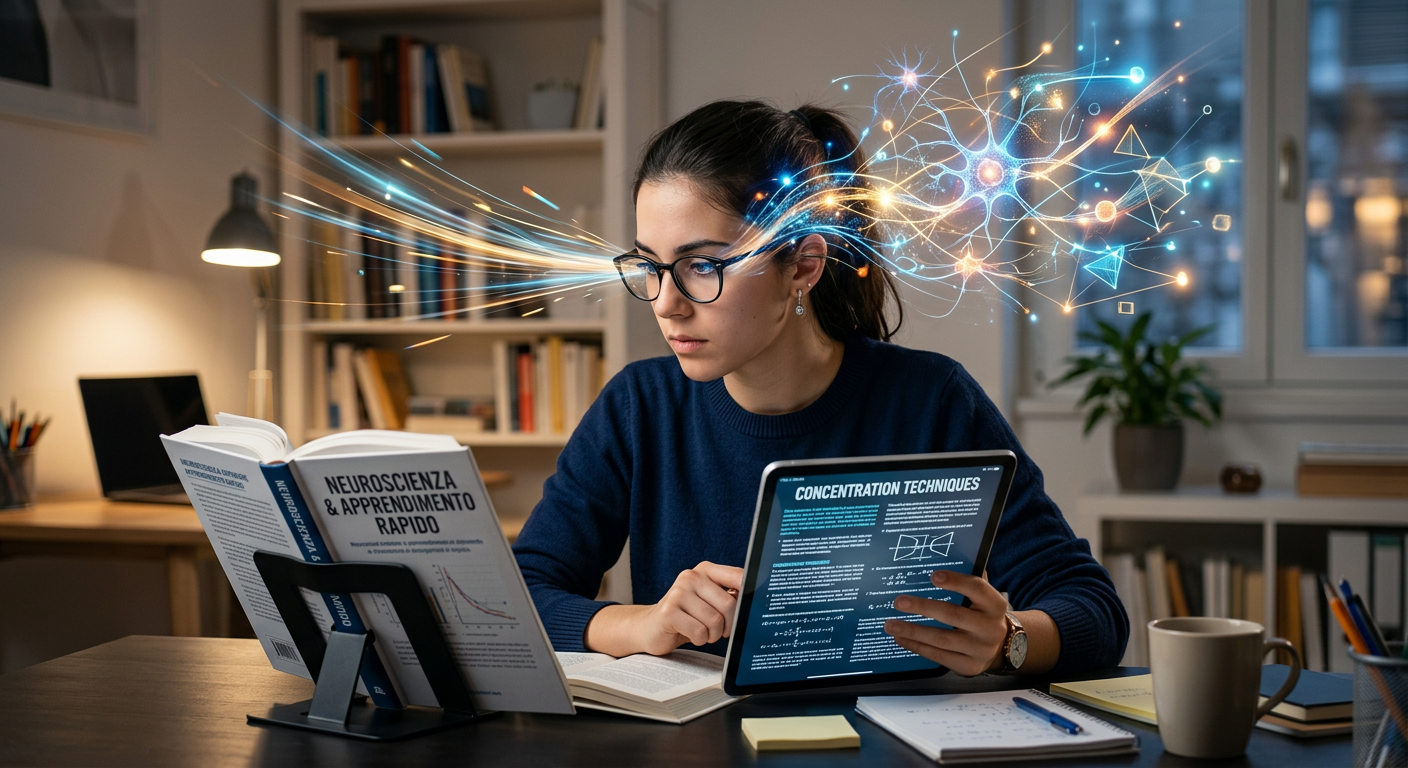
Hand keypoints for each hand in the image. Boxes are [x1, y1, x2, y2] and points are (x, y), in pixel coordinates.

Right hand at [586, 561, 742, 656]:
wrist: (651, 626)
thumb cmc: (687, 615)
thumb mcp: (709, 601)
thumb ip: (729, 595)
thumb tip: (755, 600)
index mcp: (705, 570)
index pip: (738, 577)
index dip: (750, 594)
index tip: (753, 608)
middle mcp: (691, 576)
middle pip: (729, 604)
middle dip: (729, 625)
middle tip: (721, 631)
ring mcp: (678, 593)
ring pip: (715, 621)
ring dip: (713, 635)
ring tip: (703, 632)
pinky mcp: (668, 612)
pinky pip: (699, 632)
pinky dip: (699, 639)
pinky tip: (691, 635)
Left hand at [883, 570, 1009, 676]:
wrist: (1002, 647)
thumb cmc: (982, 614)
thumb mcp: (982, 599)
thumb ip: (966, 582)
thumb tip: (935, 566)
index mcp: (995, 605)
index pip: (977, 589)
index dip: (956, 581)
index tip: (933, 576)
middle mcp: (991, 628)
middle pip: (954, 616)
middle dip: (923, 608)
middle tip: (899, 602)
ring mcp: (981, 650)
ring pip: (942, 639)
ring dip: (913, 631)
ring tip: (890, 625)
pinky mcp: (970, 667)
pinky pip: (939, 657)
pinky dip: (917, 647)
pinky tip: (901, 638)